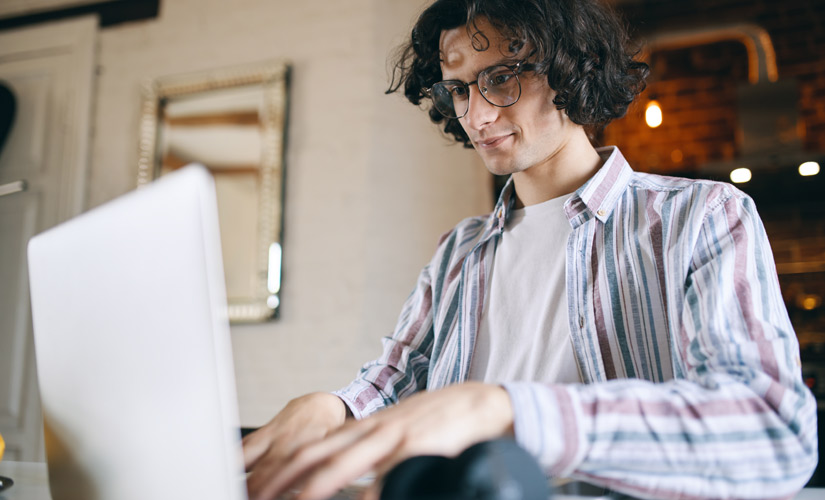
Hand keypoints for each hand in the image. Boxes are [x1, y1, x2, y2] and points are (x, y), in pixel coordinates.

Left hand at [250, 382, 513, 499]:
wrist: (475, 404)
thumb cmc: (431, 424)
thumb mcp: (389, 435)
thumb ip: (362, 453)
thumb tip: (335, 477)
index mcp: (361, 429)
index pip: (311, 447)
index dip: (280, 468)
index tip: (258, 487)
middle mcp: (370, 431)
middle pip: (316, 452)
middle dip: (283, 477)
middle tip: (258, 496)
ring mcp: (393, 437)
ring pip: (347, 460)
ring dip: (318, 484)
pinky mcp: (418, 445)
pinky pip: (392, 470)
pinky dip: (375, 490)